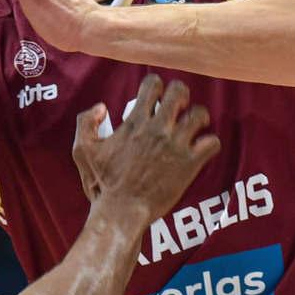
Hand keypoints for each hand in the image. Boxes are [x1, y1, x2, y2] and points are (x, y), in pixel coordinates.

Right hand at [73, 75, 219, 222]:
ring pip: (200, 115)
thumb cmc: (104, 182)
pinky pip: (212, 143)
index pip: (152, 85)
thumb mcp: (83, 150)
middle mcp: (157, 129)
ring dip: (199, 117)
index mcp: (135, 122)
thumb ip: (85, 123)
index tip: (156, 98)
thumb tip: (102, 107)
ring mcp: (175, 146)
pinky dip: (210, 143)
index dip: (156, 86)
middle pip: (180, 92)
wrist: (123, 210)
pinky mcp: (189, 164)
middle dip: (181, 95)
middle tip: (179, 107)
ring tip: (195, 126)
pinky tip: (202, 149)